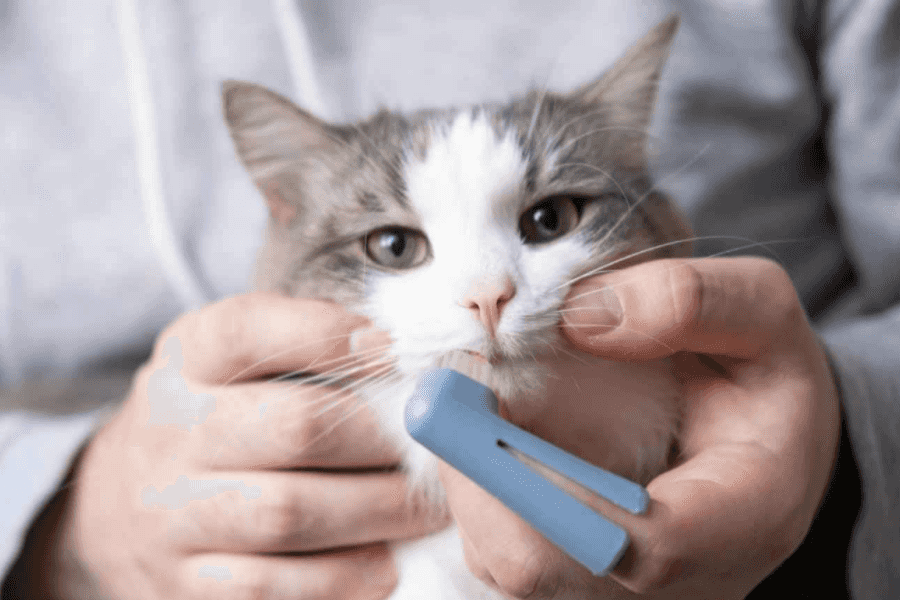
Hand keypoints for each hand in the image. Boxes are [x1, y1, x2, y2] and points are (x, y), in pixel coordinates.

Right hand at [27, 293, 447, 599]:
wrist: (123, 499)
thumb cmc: (218, 414)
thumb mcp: (238, 359)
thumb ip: (308, 345)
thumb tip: (408, 356)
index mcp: (187, 357)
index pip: (247, 330)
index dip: (328, 335)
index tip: (395, 349)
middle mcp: (171, 430)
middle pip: (293, 426)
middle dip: (382, 438)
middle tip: (434, 447)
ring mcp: (170, 513)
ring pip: (287, 513)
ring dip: (378, 512)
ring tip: (429, 509)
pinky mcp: (184, 582)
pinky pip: (270, 587)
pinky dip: (342, 576)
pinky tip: (383, 561)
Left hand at [440, 257, 840, 598]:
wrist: (771, 439)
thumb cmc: (767, 379)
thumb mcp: (763, 315)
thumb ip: (689, 301)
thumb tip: (575, 317)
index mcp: (745, 519)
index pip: (640, 546)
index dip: (544, 485)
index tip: (478, 398)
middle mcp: (680, 579)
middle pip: (542, 568)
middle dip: (477, 471)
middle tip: (451, 384)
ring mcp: (623, 585)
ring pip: (507, 561)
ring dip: (467, 475)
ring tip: (465, 400)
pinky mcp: (581, 573)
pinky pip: (502, 545)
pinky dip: (476, 485)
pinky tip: (482, 429)